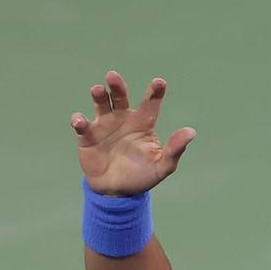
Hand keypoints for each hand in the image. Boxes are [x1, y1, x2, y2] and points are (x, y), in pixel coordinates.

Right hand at [70, 70, 195, 192]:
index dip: (155, 92)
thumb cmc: (142, 176)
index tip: (159, 82)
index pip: (150, 103)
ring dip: (98, 95)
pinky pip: (82, 124)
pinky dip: (79, 120)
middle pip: (120, 96)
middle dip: (117, 85)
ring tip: (98, 90)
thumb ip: (175, 149)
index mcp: (142, 122)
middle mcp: (122, 118)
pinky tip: (80, 121)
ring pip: (100, 103)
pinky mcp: (88, 136)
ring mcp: (104, 125)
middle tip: (113, 76)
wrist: (117, 192)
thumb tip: (191, 132)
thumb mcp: (162, 166)